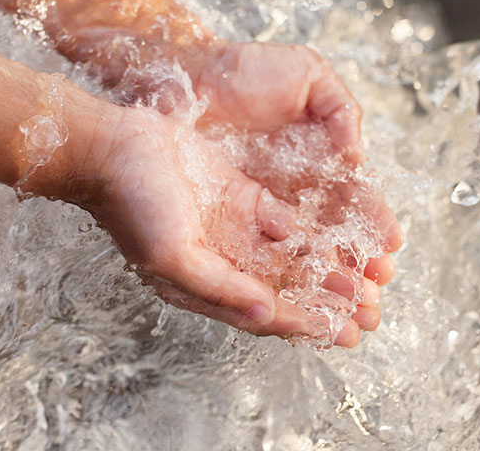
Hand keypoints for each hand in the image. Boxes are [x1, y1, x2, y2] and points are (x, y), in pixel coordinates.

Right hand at [70, 103, 388, 346]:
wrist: (114, 147)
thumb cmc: (131, 204)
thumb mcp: (171, 254)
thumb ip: (218, 286)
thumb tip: (265, 313)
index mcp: (203, 284)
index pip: (262, 312)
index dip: (302, 324)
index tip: (339, 332)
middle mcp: (222, 261)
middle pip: (284, 289)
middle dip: (324, 301)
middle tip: (366, 312)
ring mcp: (233, 227)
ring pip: (289, 256)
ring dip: (325, 267)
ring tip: (365, 278)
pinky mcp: (240, 196)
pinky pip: (283, 220)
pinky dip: (310, 231)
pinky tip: (341, 237)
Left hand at [194, 39, 401, 290]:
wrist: (189, 74)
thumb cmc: (247, 69)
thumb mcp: (308, 74)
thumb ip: (340, 108)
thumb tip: (358, 154)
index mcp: (321, 153)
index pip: (354, 195)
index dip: (373, 221)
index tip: (391, 245)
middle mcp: (298, 184)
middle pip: (334, 230)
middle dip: (357, 262)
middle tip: (376, 290)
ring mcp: (265, 199)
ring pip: (304, 246)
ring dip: (328, 276)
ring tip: (349, 303)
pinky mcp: (234, 209)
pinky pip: (264, 244)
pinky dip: (285, 268)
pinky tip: (302, 289)